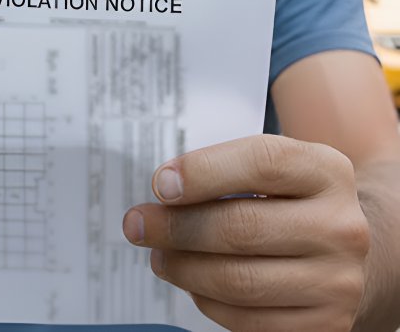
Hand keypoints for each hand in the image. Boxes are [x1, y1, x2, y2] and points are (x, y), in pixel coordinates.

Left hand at [122, 134, 370, 331]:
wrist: (341, 251)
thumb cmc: (288, 204)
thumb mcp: (271, 171)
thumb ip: (223, 170)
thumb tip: (165, 192)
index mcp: (326, 173)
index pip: (262, 162)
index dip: (202, 172)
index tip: (161, 185)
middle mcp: (340, 227)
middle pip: (240, 227)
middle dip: (175, 227)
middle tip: (137, 224)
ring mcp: (336, 281)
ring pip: (237, 280)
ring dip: (182, 268)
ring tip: (159, 255)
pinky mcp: (323, 323)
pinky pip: (245, 319)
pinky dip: (206, 300)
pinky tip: (193, 282)